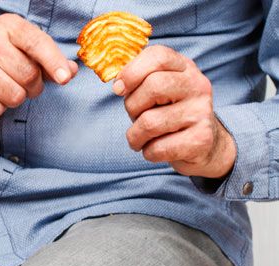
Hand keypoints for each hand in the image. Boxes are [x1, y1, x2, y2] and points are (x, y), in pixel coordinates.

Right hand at [0, 14, 77, 116]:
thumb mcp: (21, 47)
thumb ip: (48, 60)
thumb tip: (71, 71)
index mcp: (8, 26)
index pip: (37, 43)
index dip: (54, 62)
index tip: (65, 77)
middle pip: (29, 76)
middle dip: (33, 86)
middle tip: (23, 82)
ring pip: (15, 96)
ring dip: (15, 98)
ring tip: (6, 88)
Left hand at [114, 45, 235, 178]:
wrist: (203, 144)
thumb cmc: (168, 113)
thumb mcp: (155, 91)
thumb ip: (137, 81)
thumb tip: (118, 85)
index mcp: (184, 67)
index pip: (158, 56)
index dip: (131, 71)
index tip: (118, 89)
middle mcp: (198, 85)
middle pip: (153, 86)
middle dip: (133, 107)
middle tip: (135, 117)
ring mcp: (202, 112)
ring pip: (150, 122)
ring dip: (135, 136)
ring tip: (142, 138)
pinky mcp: (201, 139)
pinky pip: (158, 148)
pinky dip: (148, 152)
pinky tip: (156, 148)